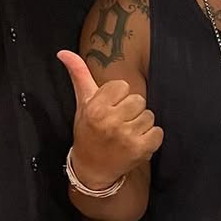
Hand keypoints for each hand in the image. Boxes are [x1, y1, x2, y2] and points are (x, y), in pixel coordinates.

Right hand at [57, 51, 162, 189]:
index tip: (109, 109)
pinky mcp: (140, 151)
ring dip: (141, 124)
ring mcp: (126, 137)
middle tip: (117, 123)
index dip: (118, 97)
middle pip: (138, 100)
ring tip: (125, 134)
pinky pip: (158, 133)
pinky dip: (151, 138)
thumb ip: (78, 73)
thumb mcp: (82, 102)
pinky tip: (136, 143)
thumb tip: (63, 52)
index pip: (123, 86)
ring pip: (149, 115)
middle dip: (130, 110)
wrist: (91, 169)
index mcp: (96, 108)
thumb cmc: (88, 131)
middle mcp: (111, 122)